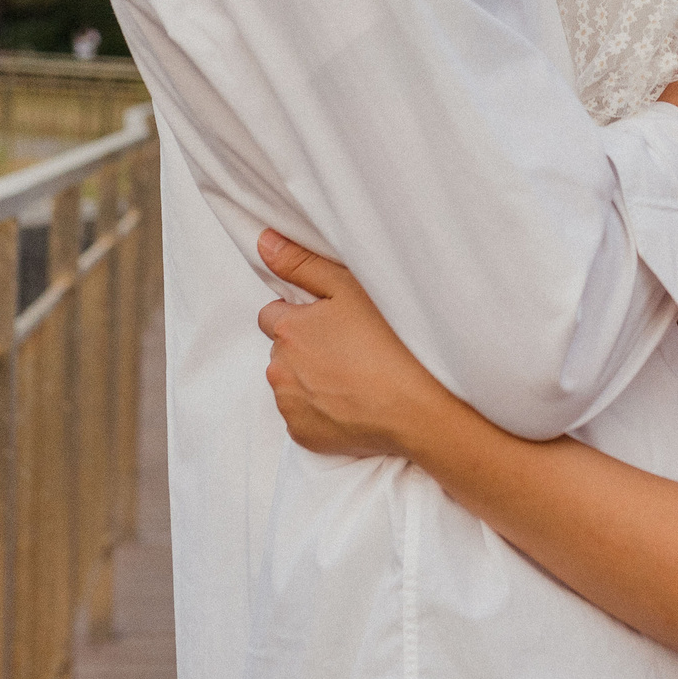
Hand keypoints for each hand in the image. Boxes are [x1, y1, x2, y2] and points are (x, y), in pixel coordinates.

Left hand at [256, 230, 454, 458]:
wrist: (414, 407)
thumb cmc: (388, 341)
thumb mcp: (348, 287)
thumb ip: (301, 263)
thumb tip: (263, 242)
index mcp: (287, 329)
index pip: (272, 315)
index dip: (300, 315)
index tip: (330, 322)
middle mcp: (278, 368)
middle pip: (281, 351)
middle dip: (304, 348)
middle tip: (348, 348)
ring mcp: (289, 405)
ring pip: (290, 384)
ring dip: (309, 379)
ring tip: (352, 376)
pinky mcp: (302, 436)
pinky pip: (301, 416)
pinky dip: (318, 410)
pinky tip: (350, 402)